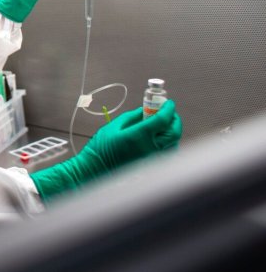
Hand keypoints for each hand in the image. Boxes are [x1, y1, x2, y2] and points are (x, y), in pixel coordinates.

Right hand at [30, 100, 182, 201]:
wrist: (97, 168)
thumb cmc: (102, 148)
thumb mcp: (115, 126)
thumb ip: (133, 117)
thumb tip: (146, 110)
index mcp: (139, 135)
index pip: (163, 120)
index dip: (168, 109)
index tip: (168, 103)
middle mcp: (150, 148)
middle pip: (174, 132)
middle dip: (174, 119)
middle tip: (168, 112)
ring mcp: (153, 158)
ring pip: (174, 143)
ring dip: (173, 131)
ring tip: (164, 124)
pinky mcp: (152, 165)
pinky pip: (168, 152)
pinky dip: (169, 143)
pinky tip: (161, 138)